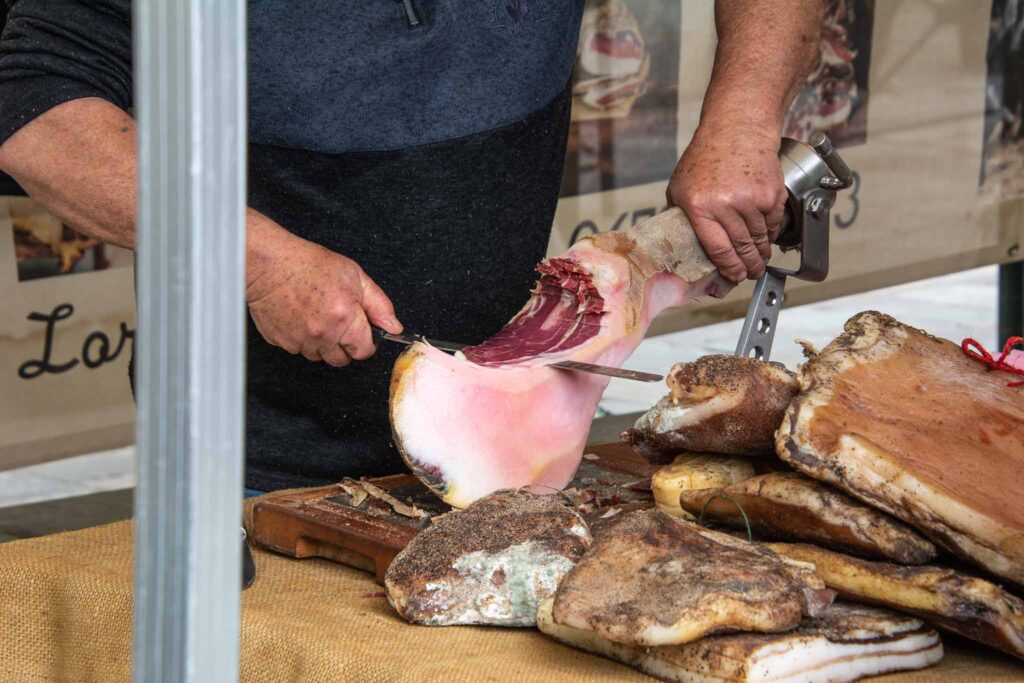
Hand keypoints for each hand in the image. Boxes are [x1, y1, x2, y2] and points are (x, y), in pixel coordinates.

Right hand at [245, 211, 401, 366]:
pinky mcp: (281, 342)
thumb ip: (379, 304)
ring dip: (323, 343)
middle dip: (345, 345)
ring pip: (319, 356)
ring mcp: (299, 341)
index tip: (362, 332)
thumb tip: (394, 327)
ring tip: (317, 316)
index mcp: (345, 318)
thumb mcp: (354, 276)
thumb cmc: (309, 265)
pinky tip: (300, 318)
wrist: (269, 264)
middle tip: (340, 323)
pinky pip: (298, 349)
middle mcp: (322, 334)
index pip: (364, 351)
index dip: (366, 342)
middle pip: (342, 360)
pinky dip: (302, 338)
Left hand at [667, 128, 786, 282]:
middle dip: (748, 266)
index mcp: (699, 207)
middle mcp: (725, 204)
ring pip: (760, 239)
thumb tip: (683, 246)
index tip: (733, 276)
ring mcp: (751, 199)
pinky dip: (771, 234)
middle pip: (741, 248)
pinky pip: (773, 224)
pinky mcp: (772, 194)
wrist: (737, 130)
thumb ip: (681, 216)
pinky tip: (766, 237)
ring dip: (761, 253)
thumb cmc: (706, 157)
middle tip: (750, 274)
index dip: (728, 268)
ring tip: (759, 260)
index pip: (717, 249)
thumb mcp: (680, 187)